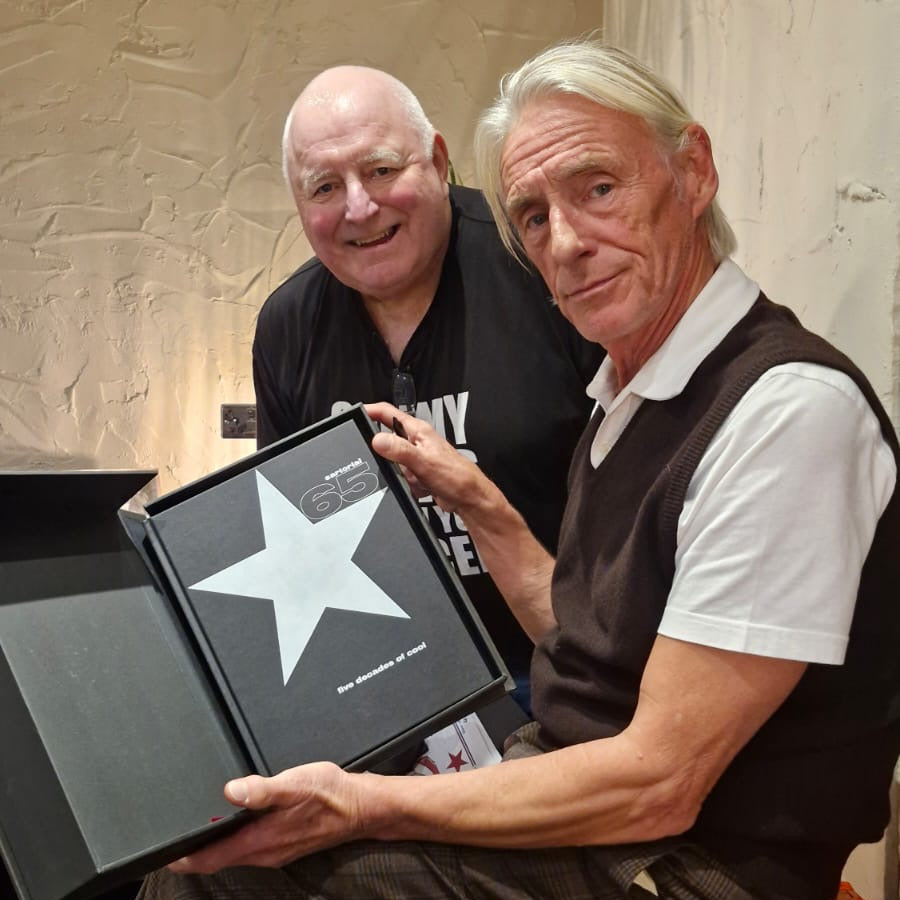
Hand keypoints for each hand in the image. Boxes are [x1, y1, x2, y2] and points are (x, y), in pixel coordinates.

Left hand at [168, 762, 368, 872]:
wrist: (361, 807)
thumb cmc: (330, 794)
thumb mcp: (295, 784)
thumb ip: (262, 789)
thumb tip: (230, 790)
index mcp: (260, 841)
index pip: (210, 858)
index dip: (184, 858)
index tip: (162, 853)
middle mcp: (264, 853)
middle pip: (218, 859)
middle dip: (195, 851)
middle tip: (174, 837)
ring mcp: (274, 851)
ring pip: (234, 854)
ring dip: (215, 845)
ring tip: (199, 828)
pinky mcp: (284, 845)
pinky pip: (250, 848)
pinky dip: (235, 840)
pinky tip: (235, 823)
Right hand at [366, 402, 487, 514]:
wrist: (469, 499)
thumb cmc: (456, 477)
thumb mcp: (423, 462)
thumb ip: (398, 450)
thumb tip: (377, 439)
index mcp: (418, 431)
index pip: (387, 413)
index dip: (369, 411)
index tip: (354, 415)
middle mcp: (417, 441)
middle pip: (387, 441)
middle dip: (386, 457)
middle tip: (394, 466)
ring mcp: (417, 457)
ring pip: (393, 463)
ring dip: (401, 474)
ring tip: (416, 479)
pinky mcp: (418, 473)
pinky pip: (402, 477)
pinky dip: (408, 484)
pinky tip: (421, 486)